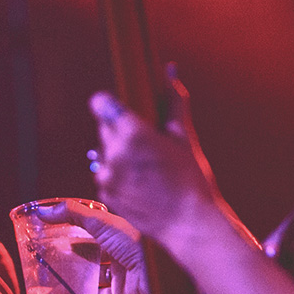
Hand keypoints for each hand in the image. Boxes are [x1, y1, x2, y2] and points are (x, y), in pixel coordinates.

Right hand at [34, 203, 149, 293]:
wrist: (155, 271)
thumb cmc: (132, 242)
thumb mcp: (100, 223)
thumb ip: (72, 214)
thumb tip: (43, 211)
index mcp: (115, 234)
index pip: (90, 231)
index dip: (72, 232)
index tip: (51, 234)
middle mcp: (118, 253)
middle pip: (91, 254)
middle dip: (72, 256)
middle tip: (49, 259)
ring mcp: (120, 274)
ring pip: (94, 277)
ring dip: (78, 279)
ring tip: (55, 280)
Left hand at [88, 64, 224, 253]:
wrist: (188, 224)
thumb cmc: (191, 179)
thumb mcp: (184, 136)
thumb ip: (173, 101)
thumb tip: (169, 70)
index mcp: (133, 134)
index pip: (102, 104)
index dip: (109, 103)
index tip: (118, 106)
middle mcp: (114, 153)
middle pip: (104, 127)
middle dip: (120, 128)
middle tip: (145, 140)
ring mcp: (106, 176)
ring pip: (104, 151)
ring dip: (118, 152)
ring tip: (145, 165)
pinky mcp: (105, 193)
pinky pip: (105, 173)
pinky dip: (117, 173)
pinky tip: (140, 182)